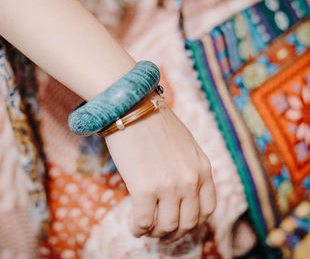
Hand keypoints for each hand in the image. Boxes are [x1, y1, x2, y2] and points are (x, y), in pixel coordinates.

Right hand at [105, 98, 215, 242]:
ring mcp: (170, 185)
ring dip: (155, 234)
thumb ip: (189, 168)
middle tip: (161, 234)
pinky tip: (134, 227)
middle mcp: (191, 179)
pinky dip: (139, 230)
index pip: (207, 209)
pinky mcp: (145, 188)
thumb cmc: (154, 123)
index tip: (180, 224)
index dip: (193, 223)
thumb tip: (180, 191)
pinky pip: (144, 222)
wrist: (132, 106)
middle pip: (188, 223)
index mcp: (203, 168)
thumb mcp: (184, 145)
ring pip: (167, 227)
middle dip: (174, 234)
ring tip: (145, 230)